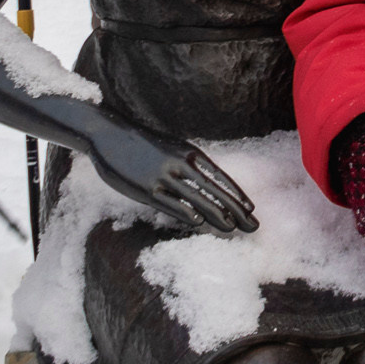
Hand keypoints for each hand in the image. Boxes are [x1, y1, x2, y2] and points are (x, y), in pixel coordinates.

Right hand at [85, 117, 257, 232]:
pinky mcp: (146, 187)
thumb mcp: (173, 149)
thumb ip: (189, 165)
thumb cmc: (144, 145)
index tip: (252, 209)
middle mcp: (182, 164)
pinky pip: (169, 202)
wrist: (111, 134)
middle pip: (215, 191)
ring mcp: (164, 176)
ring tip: (233, 228)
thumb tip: (206, 183)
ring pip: (197, 198)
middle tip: (253, 226)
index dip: (237, 195)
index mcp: (191, 154)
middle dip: (236, 210)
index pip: (221, 178)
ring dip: (217, 215)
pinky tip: (198, 222)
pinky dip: (185, 212)